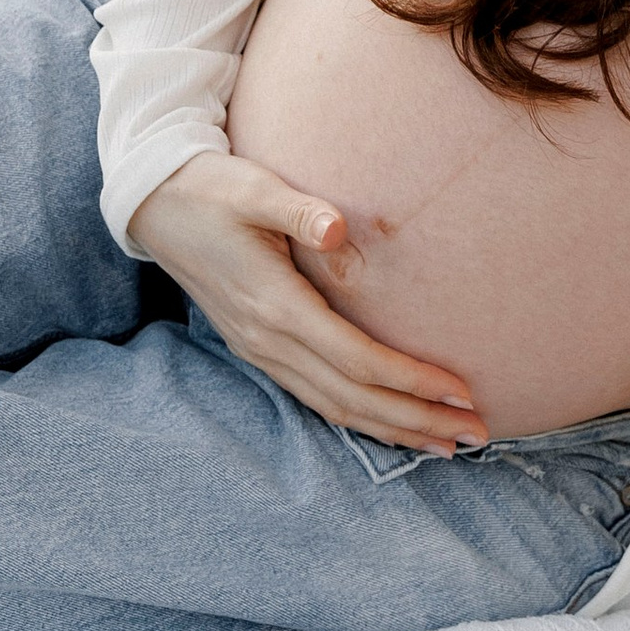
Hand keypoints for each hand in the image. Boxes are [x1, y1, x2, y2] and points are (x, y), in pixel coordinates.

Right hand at [128, 150, 488, 452]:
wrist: (154, 204)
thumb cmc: (210, 188)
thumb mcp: (251, 187)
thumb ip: (296, 208)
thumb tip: (337, 228)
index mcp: (274, 305)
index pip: (356, 360)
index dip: (410, 380)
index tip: (460, 391)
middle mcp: (267, 340)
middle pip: (352, 398)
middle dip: (416, 420)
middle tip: (475, 434)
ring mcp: (259, 350)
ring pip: (334, 407)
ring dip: (392, 428)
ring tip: (445, 444)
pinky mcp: (258, 348)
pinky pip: (315, 397)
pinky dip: (358, 416)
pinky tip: (389, 422)